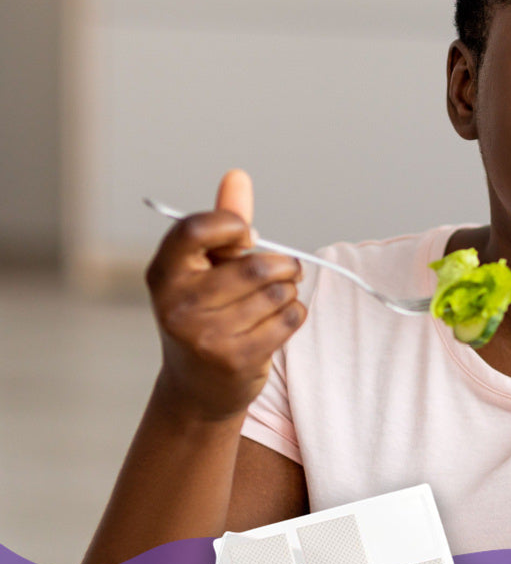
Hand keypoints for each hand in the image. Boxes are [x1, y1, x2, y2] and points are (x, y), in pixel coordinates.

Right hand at [146, 169, 305, 422]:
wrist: (197, 388)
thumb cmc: (205, 313)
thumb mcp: (204, 269)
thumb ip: (223, 225)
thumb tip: (237, 175)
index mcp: (163, 273)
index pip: (197, 229)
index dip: (232, 224)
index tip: (246, 236)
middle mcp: (177, 304)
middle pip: (255, 265)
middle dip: (282, 264)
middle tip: (285, 269)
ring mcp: (205, 336)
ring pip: (278, 292)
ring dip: (289, 291)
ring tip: (274, 299)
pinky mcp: (236, 359)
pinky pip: (290, 318)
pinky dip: (295, 313)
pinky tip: (278, 321)